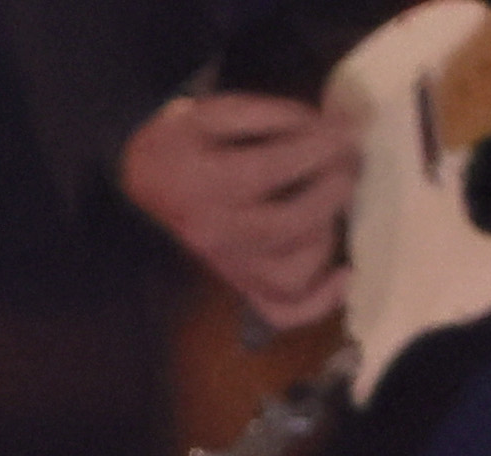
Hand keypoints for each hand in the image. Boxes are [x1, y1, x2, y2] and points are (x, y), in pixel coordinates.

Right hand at [118, 91, 355, 330]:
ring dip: (324, 235)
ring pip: (294, 272)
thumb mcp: (218, 111)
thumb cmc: (185, 141)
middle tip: (347, 162)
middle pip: (292, 224)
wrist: (143, 179)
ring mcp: (229, 266)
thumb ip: (275, 115)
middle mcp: (218, 234)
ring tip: (330, 205)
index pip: (277, 168)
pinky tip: (345, 274)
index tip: (345, 129)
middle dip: (334, 187)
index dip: (323, 145)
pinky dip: (320, 301)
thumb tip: (336, 128)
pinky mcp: (239, 284)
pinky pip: (283, 310)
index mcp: (207, 185)